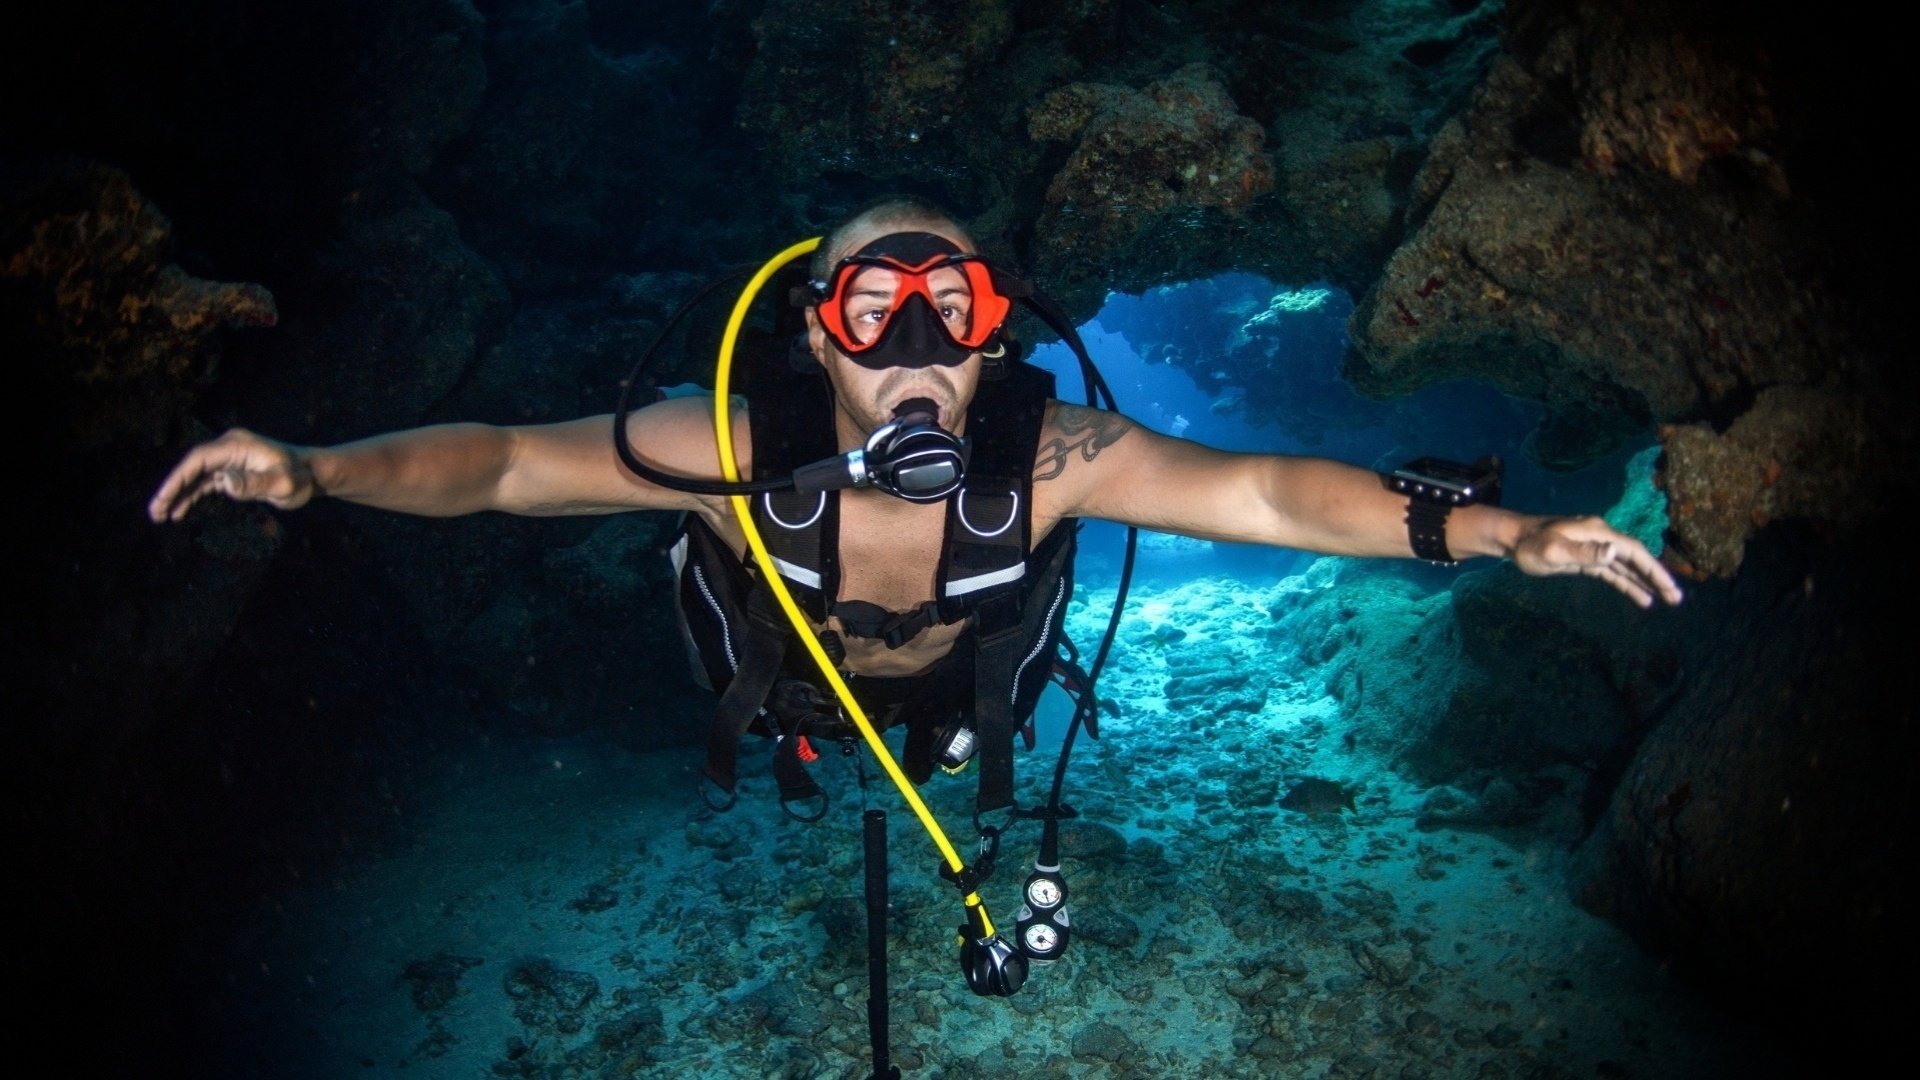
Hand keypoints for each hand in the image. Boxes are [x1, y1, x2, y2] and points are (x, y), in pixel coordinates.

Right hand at [148, 427, 316, 522]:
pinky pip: (205, 483)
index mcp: (236, 445)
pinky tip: (180, 512)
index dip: (178, 478)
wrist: (312, 474)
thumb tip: (224, 483)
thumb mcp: (282, 484)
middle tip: (155, 512)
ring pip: (195, 476)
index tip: (164, 497)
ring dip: (178, 495)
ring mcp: (228, 459)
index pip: (198, 460)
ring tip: (161, 516)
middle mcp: (228, 448)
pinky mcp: (231, 470)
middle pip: (191, 467)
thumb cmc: (299, 478)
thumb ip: (255, 483)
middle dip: (172, 489)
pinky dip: (192, 496)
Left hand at [1508, 515, 1684, 607]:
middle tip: (1676, 598)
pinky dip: (1628, 583)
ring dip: (1645, 582)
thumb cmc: (1531, 546)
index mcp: (1599, 532)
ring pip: (1627, 566)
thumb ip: (1583, 552)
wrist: (1513, 540)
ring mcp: (1595, 548)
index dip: (1653, 568)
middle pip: (1636, 558)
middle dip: (1656, 577)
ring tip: (1667, 599)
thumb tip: (1614, 553)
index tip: (1669, 586)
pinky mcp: (1586, 559)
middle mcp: (1602, 538)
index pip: (1633, 551)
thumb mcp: (1554, 551)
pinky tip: (1641, 596)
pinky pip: (1613, 572)